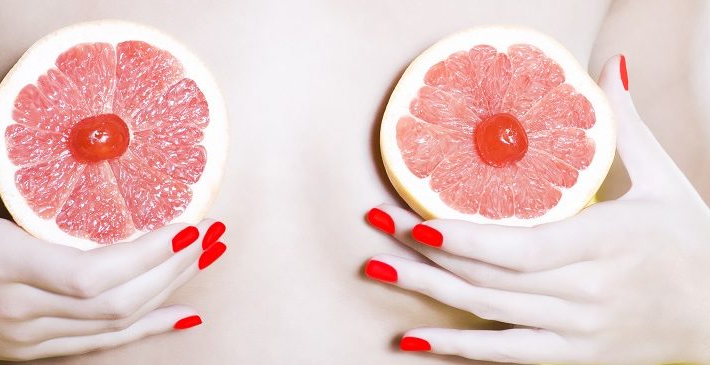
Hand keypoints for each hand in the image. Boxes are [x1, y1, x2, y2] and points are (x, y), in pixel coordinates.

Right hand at [0, 62, 227, 360]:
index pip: (91, 274)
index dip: (148, 256)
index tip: (190, 226)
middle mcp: (15, 308)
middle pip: (116, 302)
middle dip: (174, 269)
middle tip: (214, 235)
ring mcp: (21, 337)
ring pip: (112, 326)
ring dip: (167, 294)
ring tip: (207, 261)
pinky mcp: (24, 350)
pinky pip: (97, 346)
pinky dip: (145, 332)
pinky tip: (183, 316)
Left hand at [363, 55, 709, 363]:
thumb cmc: (692, 242)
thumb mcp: (665, 181)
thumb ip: (628, 128)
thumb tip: (609, 67)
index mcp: (606, 242)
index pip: (522, 248)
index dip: (464, 240)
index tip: (414, 220)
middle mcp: (586, 291)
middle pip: (490, 276)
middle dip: (425, 252)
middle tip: (374, 228)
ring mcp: (577, 328)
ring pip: (489, 311)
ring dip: (427, 292)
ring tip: (377, 270)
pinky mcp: (572, 353)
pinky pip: (506, 353)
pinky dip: (458, 347)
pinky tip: (414, 339)